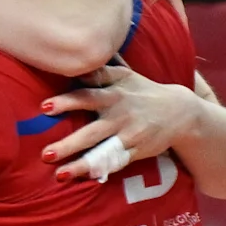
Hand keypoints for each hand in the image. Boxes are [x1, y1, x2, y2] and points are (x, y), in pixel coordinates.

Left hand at [42, 63, 198, 175]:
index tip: (44, 108)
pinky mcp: (138, 150)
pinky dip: (100, 170)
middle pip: (92, 130)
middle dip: (69, 143)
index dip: (67, 101)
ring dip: (81, 163)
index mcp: (115, 91)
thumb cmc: (143, 91)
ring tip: (59, 174)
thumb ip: (100, 68)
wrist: (181, 112)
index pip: (88, 94)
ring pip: (103, 151)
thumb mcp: (125, 74)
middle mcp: (121, 113)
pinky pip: (116, 162)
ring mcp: (130, 134)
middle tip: (46, 154)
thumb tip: (77, 49)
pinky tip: (82, 177)